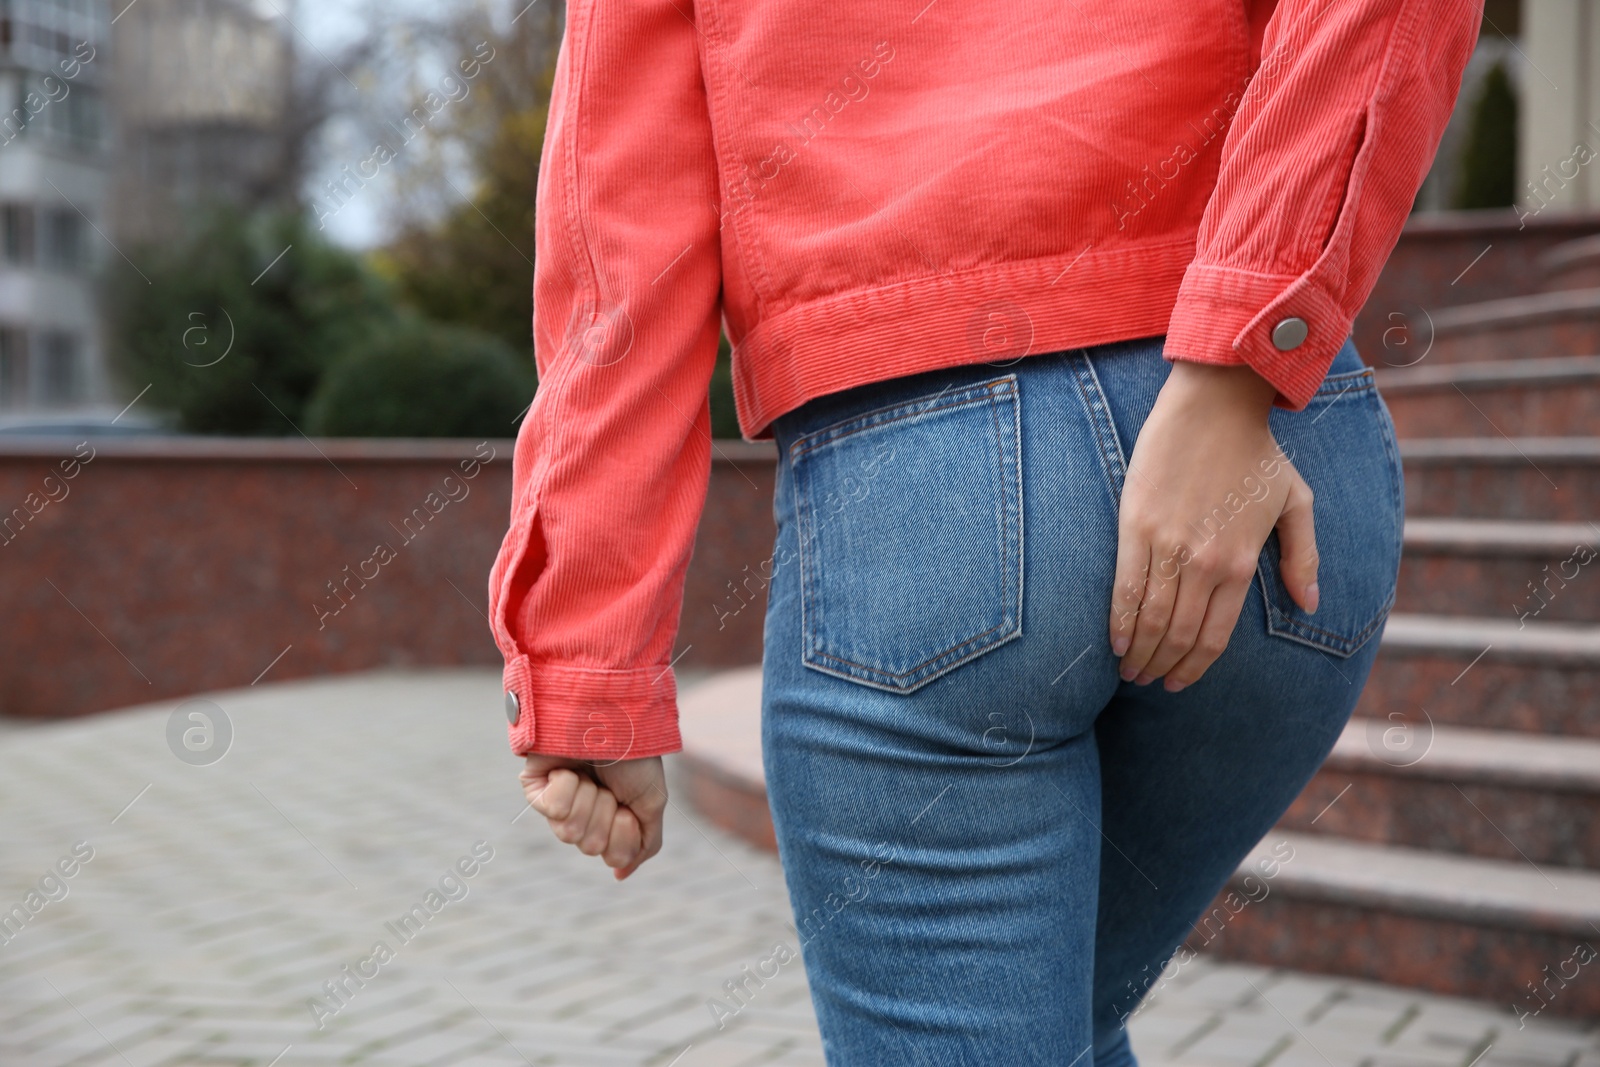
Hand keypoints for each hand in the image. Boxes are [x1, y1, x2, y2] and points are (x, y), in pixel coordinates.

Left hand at [519, 754, 667, 879]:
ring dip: (589, 799)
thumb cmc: (634, 755)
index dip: (625, 832)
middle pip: (590, 846)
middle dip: (606, 812)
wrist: (614, 716)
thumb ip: (644, 842)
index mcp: (609, 820)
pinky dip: (568, 785)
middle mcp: (582, 815)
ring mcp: (557, 802)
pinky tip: (569, 768)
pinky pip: (553, 810)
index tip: (629, 801)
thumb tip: (620, 874)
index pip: (613, 856)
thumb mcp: (652, 802)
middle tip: (609, 784)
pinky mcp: (534, 789)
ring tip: (589, 774)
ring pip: (569, 832)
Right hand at [1108, 360, 1318, 691]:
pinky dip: (1119, 621)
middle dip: (1162, 667)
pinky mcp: (1135, 526)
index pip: (1214, 635)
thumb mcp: (1297, 502)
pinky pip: (1125, 586)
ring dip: (1138, 653)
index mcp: (1242, 563)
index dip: (1194, 667)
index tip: (1179, 683)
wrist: (1216, 405)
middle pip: (1178, 634)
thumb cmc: (1257, 451)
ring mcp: (1168, 545)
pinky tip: (1116, 642)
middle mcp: (1205, 562)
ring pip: (1149, 618)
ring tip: (1130, 671)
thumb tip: (1309, 605)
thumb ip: (1303, 557)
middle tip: (1148, 682)